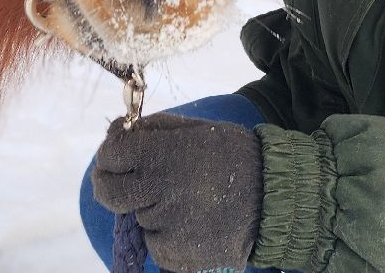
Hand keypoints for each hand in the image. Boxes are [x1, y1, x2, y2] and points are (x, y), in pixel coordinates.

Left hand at [91, 112, 261, 272]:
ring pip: (137, 218)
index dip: (110, 153)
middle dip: (110, 185)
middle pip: (109, 193)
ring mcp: (168, 226)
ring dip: (150, 210)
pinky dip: (166, 236)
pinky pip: (155, 244)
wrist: (274, 199)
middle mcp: (161, 190)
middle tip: (128, 183)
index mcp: (164, 154)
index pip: (111, 154)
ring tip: (185, 200)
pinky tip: (191, 223)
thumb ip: (153, 129)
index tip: (117, 154)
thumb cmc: (233, 157)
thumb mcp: (196, 130)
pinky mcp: (177, 255)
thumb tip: (117, 129)